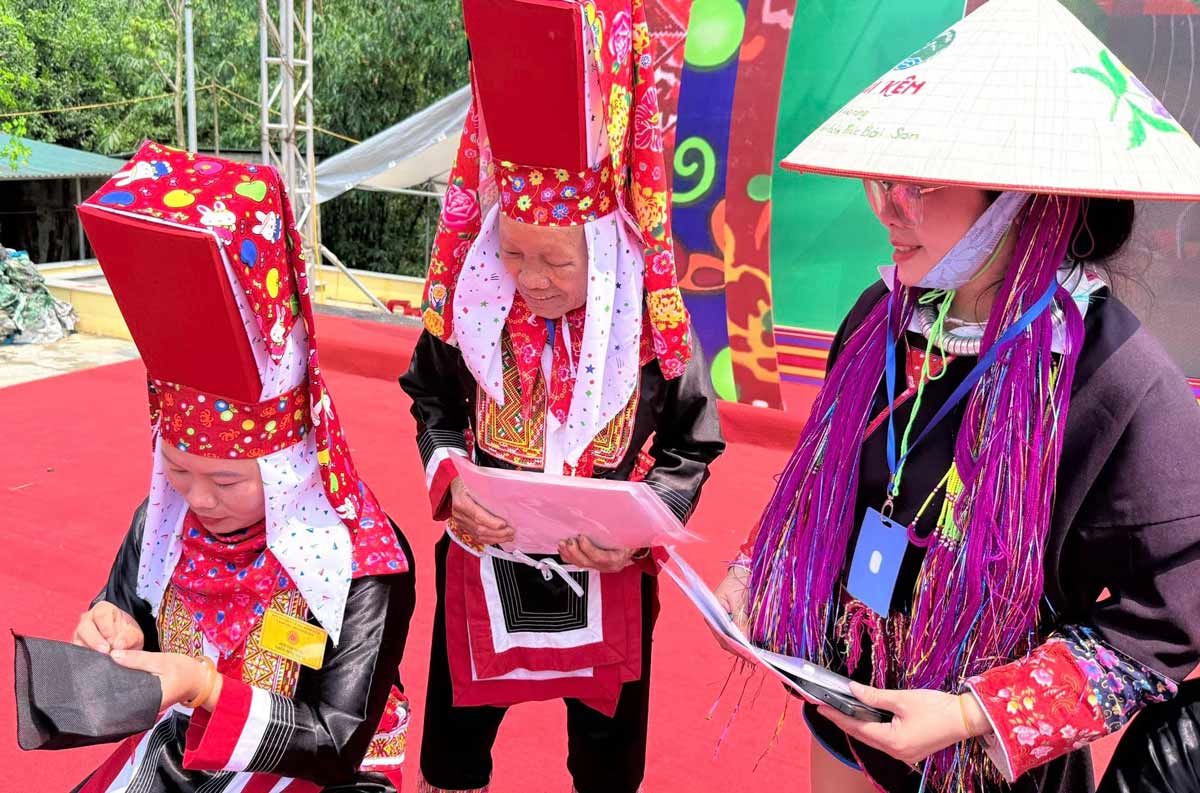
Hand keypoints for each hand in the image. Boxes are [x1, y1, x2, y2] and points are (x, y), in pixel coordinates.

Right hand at [72, 601, 143, 652]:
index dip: (107, 628)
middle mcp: (87, 621)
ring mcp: (80, 635)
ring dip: (89, 651)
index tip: (113, 640)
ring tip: (103, 659)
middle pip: (84, 628)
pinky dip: (86, 659)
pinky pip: (77, 654)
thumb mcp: (134, 634)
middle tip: (106, 651)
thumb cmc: (127, 634)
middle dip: (95, 641)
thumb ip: (128, 638)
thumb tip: (118, 645)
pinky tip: (96, 664)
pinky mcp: (77, 648)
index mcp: (102, 610)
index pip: (101, 615)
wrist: (124, 644)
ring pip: (77, 642)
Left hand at [110, 650, 221, 711]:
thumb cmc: (184, 670)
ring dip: (118, 684)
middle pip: (121, 697)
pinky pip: (132, 693)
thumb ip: (138, 659)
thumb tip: (113, 655)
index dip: (109, 684)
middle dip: (111, 684)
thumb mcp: (162, 660)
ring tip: (108, 671)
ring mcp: (145, 706)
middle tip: (100, 670)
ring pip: (125, 695)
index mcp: (150, 700)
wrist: (198, 679)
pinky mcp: (146, 701)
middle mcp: (145, 707)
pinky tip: (121, 675)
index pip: (122, 695)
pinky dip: (126, 684)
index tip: (99, 672)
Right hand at [450, 477, 513, 544]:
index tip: (504, 524)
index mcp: (462, 502)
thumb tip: (503, 492)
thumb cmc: (465, 482)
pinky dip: (489, 539)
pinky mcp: (463, 527)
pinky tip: (499, 539)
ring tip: (508, 537)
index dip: (491, 522)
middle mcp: (459, 514)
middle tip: (511, 531)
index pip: (477, 516)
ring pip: (479, 535)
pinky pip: (477, 537)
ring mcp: (460, 522)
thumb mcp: (473, 481)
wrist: (453, 486)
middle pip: (479, 528)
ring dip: (496, 538)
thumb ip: (486, 487)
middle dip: (497, 533)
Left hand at [558, 535, 634, 572]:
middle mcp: (606, 566)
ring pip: (580, 564)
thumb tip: (616, 515)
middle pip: (586, 562)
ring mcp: (598, 567)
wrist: (631, 550)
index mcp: (616, 559)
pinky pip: (577, 563)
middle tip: (568, 541)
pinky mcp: (591, 564)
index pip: (600, 557)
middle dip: (574, 552)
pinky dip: (568, 556)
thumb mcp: (630, 537)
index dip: (588, 548)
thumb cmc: (630, 542)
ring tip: (562, 544)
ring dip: (568, 554)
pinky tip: (563, 550)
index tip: (581, 537)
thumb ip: (623, 530)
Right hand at [710, 566, 750, 653]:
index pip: (721, 636)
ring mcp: (723, 622)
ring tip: (755, 654)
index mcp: (711, 614)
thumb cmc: (738, 583)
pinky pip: (737, 635)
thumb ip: (741, 621)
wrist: (742, 572)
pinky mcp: (732, 621)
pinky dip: (744, 640)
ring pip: (731, 640)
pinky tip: (754, 645)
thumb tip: (744, 641)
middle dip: (739, 649)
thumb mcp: (740, 602)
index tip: (746, 653)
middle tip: (753, 657)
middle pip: (725, 641)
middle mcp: (715, 620)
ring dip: (742, 647)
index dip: (733, 646)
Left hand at [816, 682, 991, 765]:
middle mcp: (897, 752)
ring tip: (841, 711)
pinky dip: (872, 728)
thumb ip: (874, 696)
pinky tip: (865, 719)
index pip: (857, 727)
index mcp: (893, 741)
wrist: (966, 718)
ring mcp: (904, 754)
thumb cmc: (937, 707)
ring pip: (873, 739)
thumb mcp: (902, 698)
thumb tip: (852, 690)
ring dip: (858, 725)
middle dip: (844, 721)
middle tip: (826, 707)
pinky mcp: (910, 750)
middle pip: (863, 736)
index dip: (837, 716)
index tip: (821, 707)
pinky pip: (884, 740)